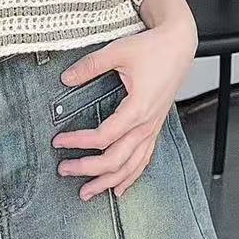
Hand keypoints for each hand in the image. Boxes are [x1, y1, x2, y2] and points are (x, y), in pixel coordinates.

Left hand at [50, 21, 196, 199]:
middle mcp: (146, 124)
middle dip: (88, 169)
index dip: (78, 142)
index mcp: (137, 108)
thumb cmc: (155, 49)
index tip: (59, 140)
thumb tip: (67, 78)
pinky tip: (119, 188)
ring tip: (88, 192)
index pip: (103, 136)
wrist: (179, 46)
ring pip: (131, 166)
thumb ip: (91, 65)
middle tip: (64, 169)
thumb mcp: (118, 51)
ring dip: (108, 182)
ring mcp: (152, 128)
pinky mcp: (155, 127)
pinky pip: (144, 160)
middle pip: (116, 159)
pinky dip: (131, 177)